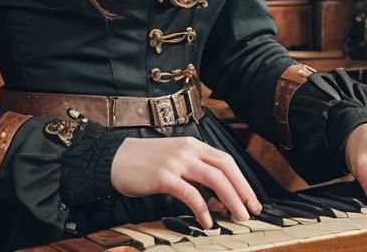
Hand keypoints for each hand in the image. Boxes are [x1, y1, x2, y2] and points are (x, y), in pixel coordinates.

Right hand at [110, 136, 260, 229]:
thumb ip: (194, 173)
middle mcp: (187, 149)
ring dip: (231, 199)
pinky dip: (203, 210)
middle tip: (252, 210)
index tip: (251, 199)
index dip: (241, 180)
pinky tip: (208, 222)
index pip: (225, 160)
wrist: (114, 159)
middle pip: (224, 167)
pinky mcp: (163, 176)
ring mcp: (176, 161)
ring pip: (214, 178)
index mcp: (191, 144)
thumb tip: (217, 197)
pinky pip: (191, 194)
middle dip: (242, 190)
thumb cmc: (144, 163)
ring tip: (239, 217)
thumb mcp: (174, 161)